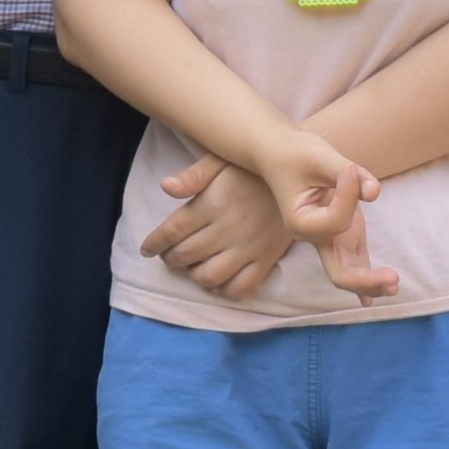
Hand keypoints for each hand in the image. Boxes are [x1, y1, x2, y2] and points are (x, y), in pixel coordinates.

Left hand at [144, 154, 299, 302]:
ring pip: (209, 276)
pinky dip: (223, 290)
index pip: (172, 231)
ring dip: (193, 275)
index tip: (147, 248)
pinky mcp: (266, 260)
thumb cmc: (255, 168)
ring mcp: (248, 248)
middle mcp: (228, 229)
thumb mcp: (222, 159)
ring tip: (192, 266)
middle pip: (186, 255)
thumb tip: (165, 187)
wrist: (302, 179)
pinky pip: (240, 287)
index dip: (154, 243)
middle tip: (168, 256)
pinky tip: (217, 280)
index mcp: (213, 203)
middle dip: (170, 259)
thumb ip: (194, 175)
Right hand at [269, 138, 395, 303]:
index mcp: (300, 222)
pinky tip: (373, 301)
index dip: (348, 196)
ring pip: (348, 273)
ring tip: (395, 284)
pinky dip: (364, 281)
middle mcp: (314, 237)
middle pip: (340, 272)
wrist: (282, 154)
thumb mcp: (320, 156)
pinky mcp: (342, 234)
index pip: (336, 221)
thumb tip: (374, 192)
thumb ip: (350, 174)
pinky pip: (353, 263)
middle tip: (393, 277)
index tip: (348, 170)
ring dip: (371, 284)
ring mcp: (329, 239)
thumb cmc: (297, 154)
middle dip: (366, 280)